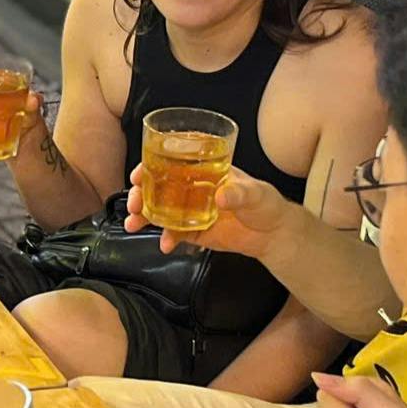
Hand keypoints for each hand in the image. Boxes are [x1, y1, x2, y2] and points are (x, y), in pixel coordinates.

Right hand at [123, 165, 292, 261]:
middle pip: (157, 187)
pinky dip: (167, 239)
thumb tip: (222, 196)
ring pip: (160, 210)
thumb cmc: (266, 204)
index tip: (138, 173)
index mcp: (204, 171)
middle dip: (139, 193)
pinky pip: (174, 234)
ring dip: (144, 216)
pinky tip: (165, 244)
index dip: (150, 165)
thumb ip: (238, 193)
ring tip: (134, 224)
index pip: (172, 162)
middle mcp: (193, 189)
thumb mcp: (255, 192)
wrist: (273, 235)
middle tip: (133, 203)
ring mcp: (191, 211)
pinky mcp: (195, 232)